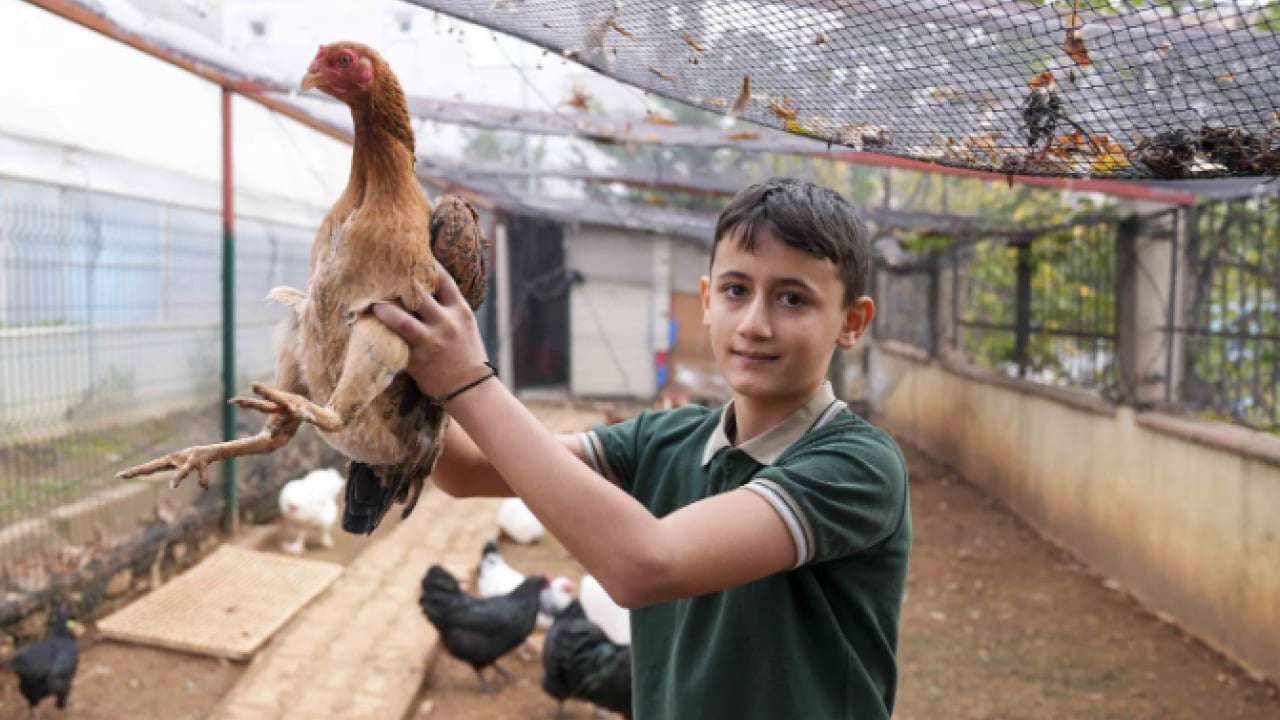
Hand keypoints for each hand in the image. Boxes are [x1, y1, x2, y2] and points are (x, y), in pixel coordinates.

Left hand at [372, 261, 491, 398]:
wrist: (470, 387)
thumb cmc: (465, 353)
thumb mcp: (464, 324)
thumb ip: (447, 306)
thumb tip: (422, 286)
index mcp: (460, 311)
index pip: (443, 280)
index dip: (426, 265)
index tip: (410, 254)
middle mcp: (446, 323)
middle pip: (419, 294)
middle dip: (399, 283)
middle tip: (380, 272)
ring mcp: (431, 341)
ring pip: (401, 319)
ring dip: (383, 309)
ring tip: (371, 302)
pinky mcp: (417, 359)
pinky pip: (395, 343)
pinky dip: (381, 334)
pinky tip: (368, 326)